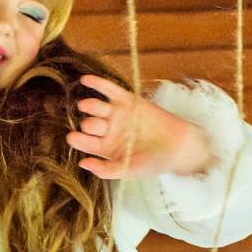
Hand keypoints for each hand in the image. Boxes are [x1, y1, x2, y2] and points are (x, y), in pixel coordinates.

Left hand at [66, 74, 214, 178]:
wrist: (178, 147)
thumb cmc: (152, 163)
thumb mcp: (127, 170)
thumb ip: (105, 170)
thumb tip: (82, 164)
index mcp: (105, 148)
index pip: (85, 142)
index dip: (77, 139)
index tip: (73, 138)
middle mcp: (108, 130)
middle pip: (89, 123)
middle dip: (88, 124)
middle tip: (96, 127)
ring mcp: (117, 114)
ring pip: (96, 107)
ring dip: (89, 105)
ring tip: (85, 106)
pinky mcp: (127, 100)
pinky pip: (109, 90)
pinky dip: (97, 84)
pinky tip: (85, 80)